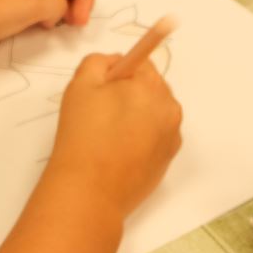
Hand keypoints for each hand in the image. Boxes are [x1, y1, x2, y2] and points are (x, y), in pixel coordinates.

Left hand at [0, 0, 93, 62]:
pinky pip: (33, 5)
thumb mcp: (29, 5)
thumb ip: (57, 3)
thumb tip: (60, 9)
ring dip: (59, 10)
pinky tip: (36, 29)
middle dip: (75, 1)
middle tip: (72, 26)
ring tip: (52, 27)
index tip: (80, 22)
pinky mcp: (3, 4)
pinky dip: (42, 16)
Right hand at [53, 53, 182, 218]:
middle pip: (151, 87)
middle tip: (100, 111)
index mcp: (151, 87)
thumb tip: (115, 63)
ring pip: (154, 111)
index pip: (141, 62)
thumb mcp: (80, 85)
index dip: (117, 72)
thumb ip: (98, 61)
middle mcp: (169, 109)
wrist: (91, 190)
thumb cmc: (83, 135)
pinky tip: (119, 149)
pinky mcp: (168, 159)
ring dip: (136, 113)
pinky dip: (141, 136)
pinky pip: (156, 135)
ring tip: (108, 133)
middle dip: (129, 92)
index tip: (101, 88)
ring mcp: (172, 136)